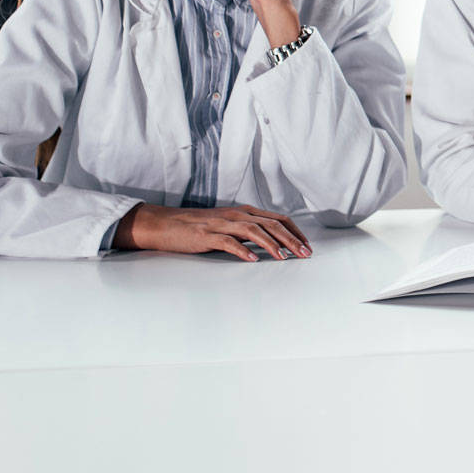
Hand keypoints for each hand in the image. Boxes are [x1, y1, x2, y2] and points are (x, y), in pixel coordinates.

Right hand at [113, 203, 310, 261]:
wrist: (166, 224)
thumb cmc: (199, 227)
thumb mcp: (228, 225)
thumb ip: (249, 231)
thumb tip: (273, 244)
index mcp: (244, 212)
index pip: (278, 218)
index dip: (295, 231)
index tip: (307, 245)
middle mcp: (236, 215)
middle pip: (271, 224)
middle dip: (291, 239)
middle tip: (304, 254)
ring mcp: (222, 224)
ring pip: (254, 231)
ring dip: (272, 244)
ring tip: (285, 258)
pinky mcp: (207, 235)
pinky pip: (228, 242)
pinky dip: (243, 251)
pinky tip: (254, 260)